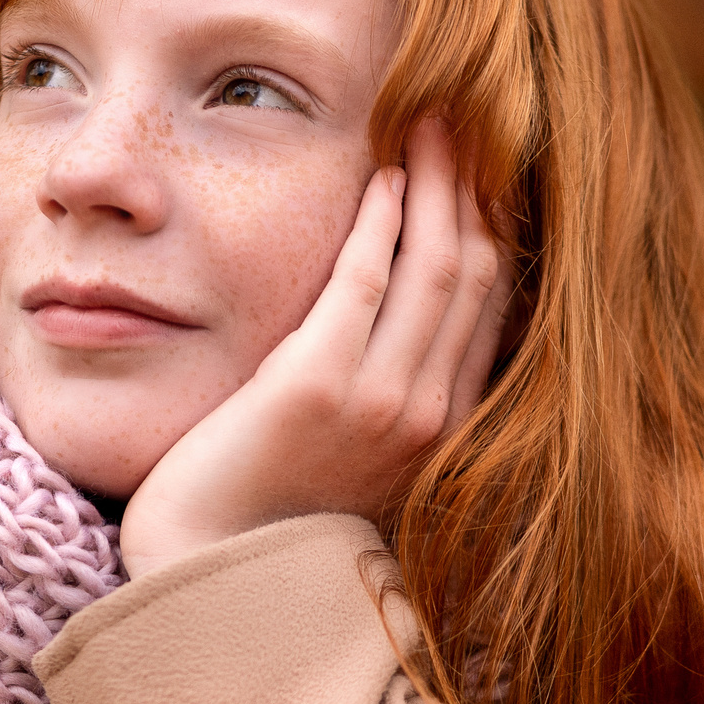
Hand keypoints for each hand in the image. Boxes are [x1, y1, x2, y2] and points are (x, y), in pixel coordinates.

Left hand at [117, 119, 511, 577]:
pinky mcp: (317, 388)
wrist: (211, 584)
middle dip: (474, 188)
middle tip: (462, 119)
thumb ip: (384, 396)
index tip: (484, 167)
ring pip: (435, 267)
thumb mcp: (350, 455)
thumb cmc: (267, 520)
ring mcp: (381, 404)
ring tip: (427, 122)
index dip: (492, 226)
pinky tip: (382, 177)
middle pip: (476, 275)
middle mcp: (429, 416)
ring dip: (436, 184)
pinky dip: (381, 221)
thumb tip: (396, 327)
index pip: (492, 308)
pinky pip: (365, 282)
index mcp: (444, 432)